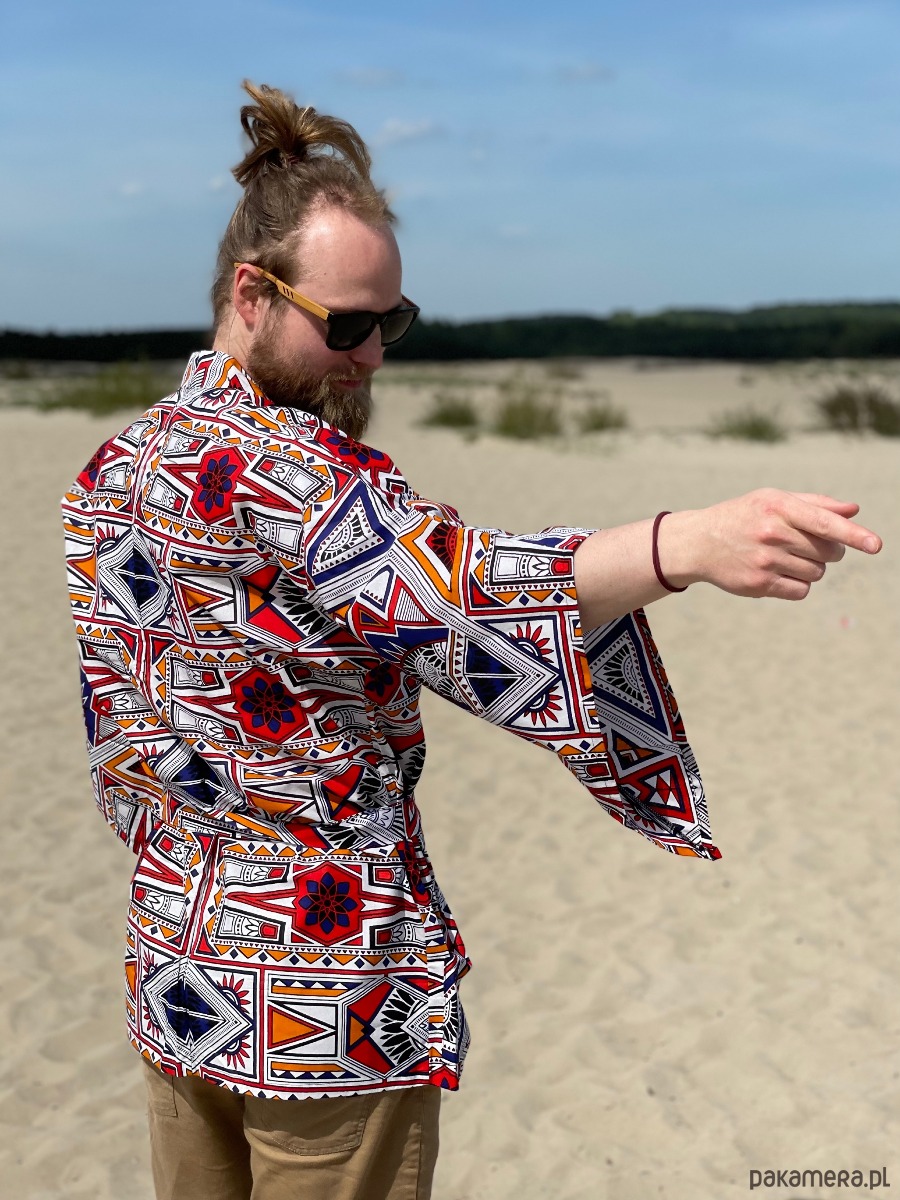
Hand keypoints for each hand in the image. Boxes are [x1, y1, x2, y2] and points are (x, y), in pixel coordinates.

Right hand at [681, 489, 882, 599]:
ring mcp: (765, 561)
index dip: (853, 534)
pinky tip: (779, 573)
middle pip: (827, 551)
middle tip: (806, 544)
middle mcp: (772, 533)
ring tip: (786, 557)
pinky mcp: (759, 585)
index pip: (824, 522)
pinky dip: (799, 584)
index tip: (875, 545)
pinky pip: (801, 591)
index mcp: (778, 507)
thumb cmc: (743, 516)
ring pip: (817, 573)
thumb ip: (815, 504)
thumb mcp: (773, 500)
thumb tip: (853, 510)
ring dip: (811, 568)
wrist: (699, 542)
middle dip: (827, 550)